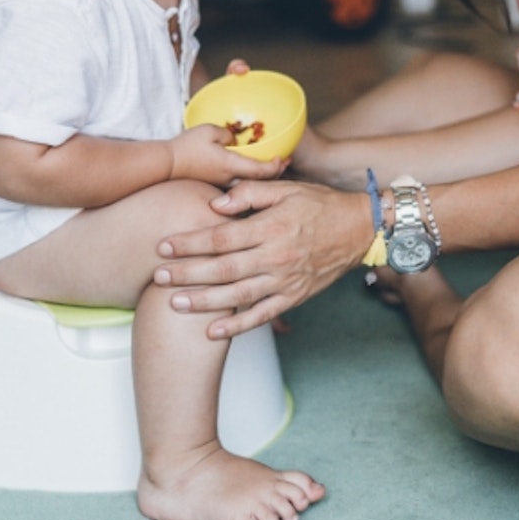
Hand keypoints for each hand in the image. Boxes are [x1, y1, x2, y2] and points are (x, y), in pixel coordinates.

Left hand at [153, 179, 368, 338]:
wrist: (359, 229)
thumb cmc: (320, 205)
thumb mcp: (287, 188)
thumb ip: (250, 193)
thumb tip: (216, 205)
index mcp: (272, 227)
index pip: (222, 237)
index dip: (191, 242)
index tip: (165, 246)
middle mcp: (277, 256)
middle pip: (224, 268)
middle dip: (188, 273)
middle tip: (159, 276)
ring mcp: (286, 280)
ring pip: (238, 295)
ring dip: (204, 301)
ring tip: (175, 303)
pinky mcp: (294, 297)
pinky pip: (263, 315)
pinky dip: (238, 325)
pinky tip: (213, 331)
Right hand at [169, 124, 286, 185]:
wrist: (166, 165)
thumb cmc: (186, 146)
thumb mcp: (210, 130)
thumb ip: (228, 133)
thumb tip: (236, 138)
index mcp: (232, 165)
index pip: (262, 170)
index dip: (277, 166)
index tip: (284, 157)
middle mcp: (230, 179)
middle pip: (260, 182)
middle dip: (275, 173)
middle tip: (285, 163)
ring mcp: (222, 185)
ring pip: (250, 185)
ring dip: (262, 178)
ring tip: (272, 167)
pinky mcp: (215, 186)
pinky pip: (238, 185)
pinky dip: (249, 179)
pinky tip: (250, 172)